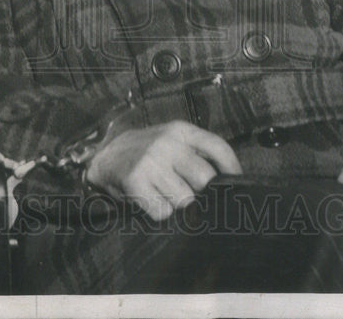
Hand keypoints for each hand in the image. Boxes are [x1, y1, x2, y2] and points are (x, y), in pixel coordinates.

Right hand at [84, 120, 241, 220]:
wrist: (106, 156)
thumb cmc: (149, 153)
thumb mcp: (173, 141)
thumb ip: (197, 153)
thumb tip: (229, 181)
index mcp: (181, 130)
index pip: (218, 147)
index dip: (232, 168)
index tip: (237, 184)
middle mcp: (167, 143)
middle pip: (205, 179)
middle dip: (202, 192)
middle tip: (190, 193)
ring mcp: (150, 161)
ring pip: (185, 200)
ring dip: (178, 204)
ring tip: (164, 193)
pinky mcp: (135, 181)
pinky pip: (162, 211)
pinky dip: (159, 212)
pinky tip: (150, 199)